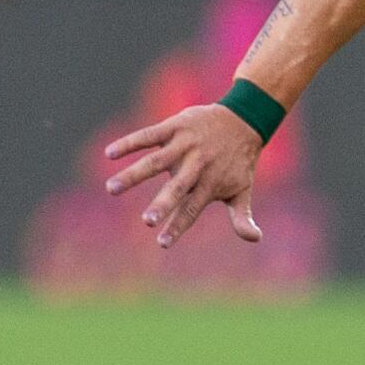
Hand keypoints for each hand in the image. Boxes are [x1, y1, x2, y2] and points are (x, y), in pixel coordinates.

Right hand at [102, 103, 264, 247]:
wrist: (243, 121)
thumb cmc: (238, 162)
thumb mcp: (243, 188)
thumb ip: (242, 216)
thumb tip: (255, 239)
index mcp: (210, 183)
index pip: (192, 209)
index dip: (178, 226)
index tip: (162, 243)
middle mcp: (197, 165)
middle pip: (178, 188)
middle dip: (163, 204)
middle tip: (146, 221)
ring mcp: (185, 145)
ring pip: (156, 161)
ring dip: (133, 174)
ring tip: (112, 189)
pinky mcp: (176, 126)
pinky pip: (149, 135)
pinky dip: (129, 143)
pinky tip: (109, 153)